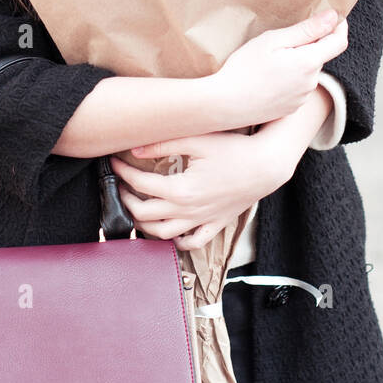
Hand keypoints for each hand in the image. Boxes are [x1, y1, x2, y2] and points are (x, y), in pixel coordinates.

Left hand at [109, 129, 287, 250]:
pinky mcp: (215, 224)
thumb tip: (135, 149)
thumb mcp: (197, 139)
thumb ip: (164, 144)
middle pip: (144, 214)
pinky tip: (170, 230)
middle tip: (121, 184)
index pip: (140, 185)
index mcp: (181, 190)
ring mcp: (202, 221)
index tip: (115, 162)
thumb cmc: (235, 149)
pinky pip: (192, 243)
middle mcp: (189, 211)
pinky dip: (177, 241)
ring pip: (163, 234)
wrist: (267, 165)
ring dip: (144, 224)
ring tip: (137, 207)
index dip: (123, 172)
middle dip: (126, 199)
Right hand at [211, 11, 347, 125]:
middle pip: (319, 56)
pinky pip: (298, 87)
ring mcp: (301, 98)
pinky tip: (267, 78)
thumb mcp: (273, 41)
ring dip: (298, 62)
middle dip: (309, 45)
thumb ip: (307, 30)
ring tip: (270, 60)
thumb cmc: (244, 68)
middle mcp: (311, 83)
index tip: (332, 17)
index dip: (339, 27)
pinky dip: (289, 79)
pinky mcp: (291, 108)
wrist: (224, 104)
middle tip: (282, 39)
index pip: (339, 42)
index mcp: (309, 63)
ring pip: (308, 72)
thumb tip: (334, 17)